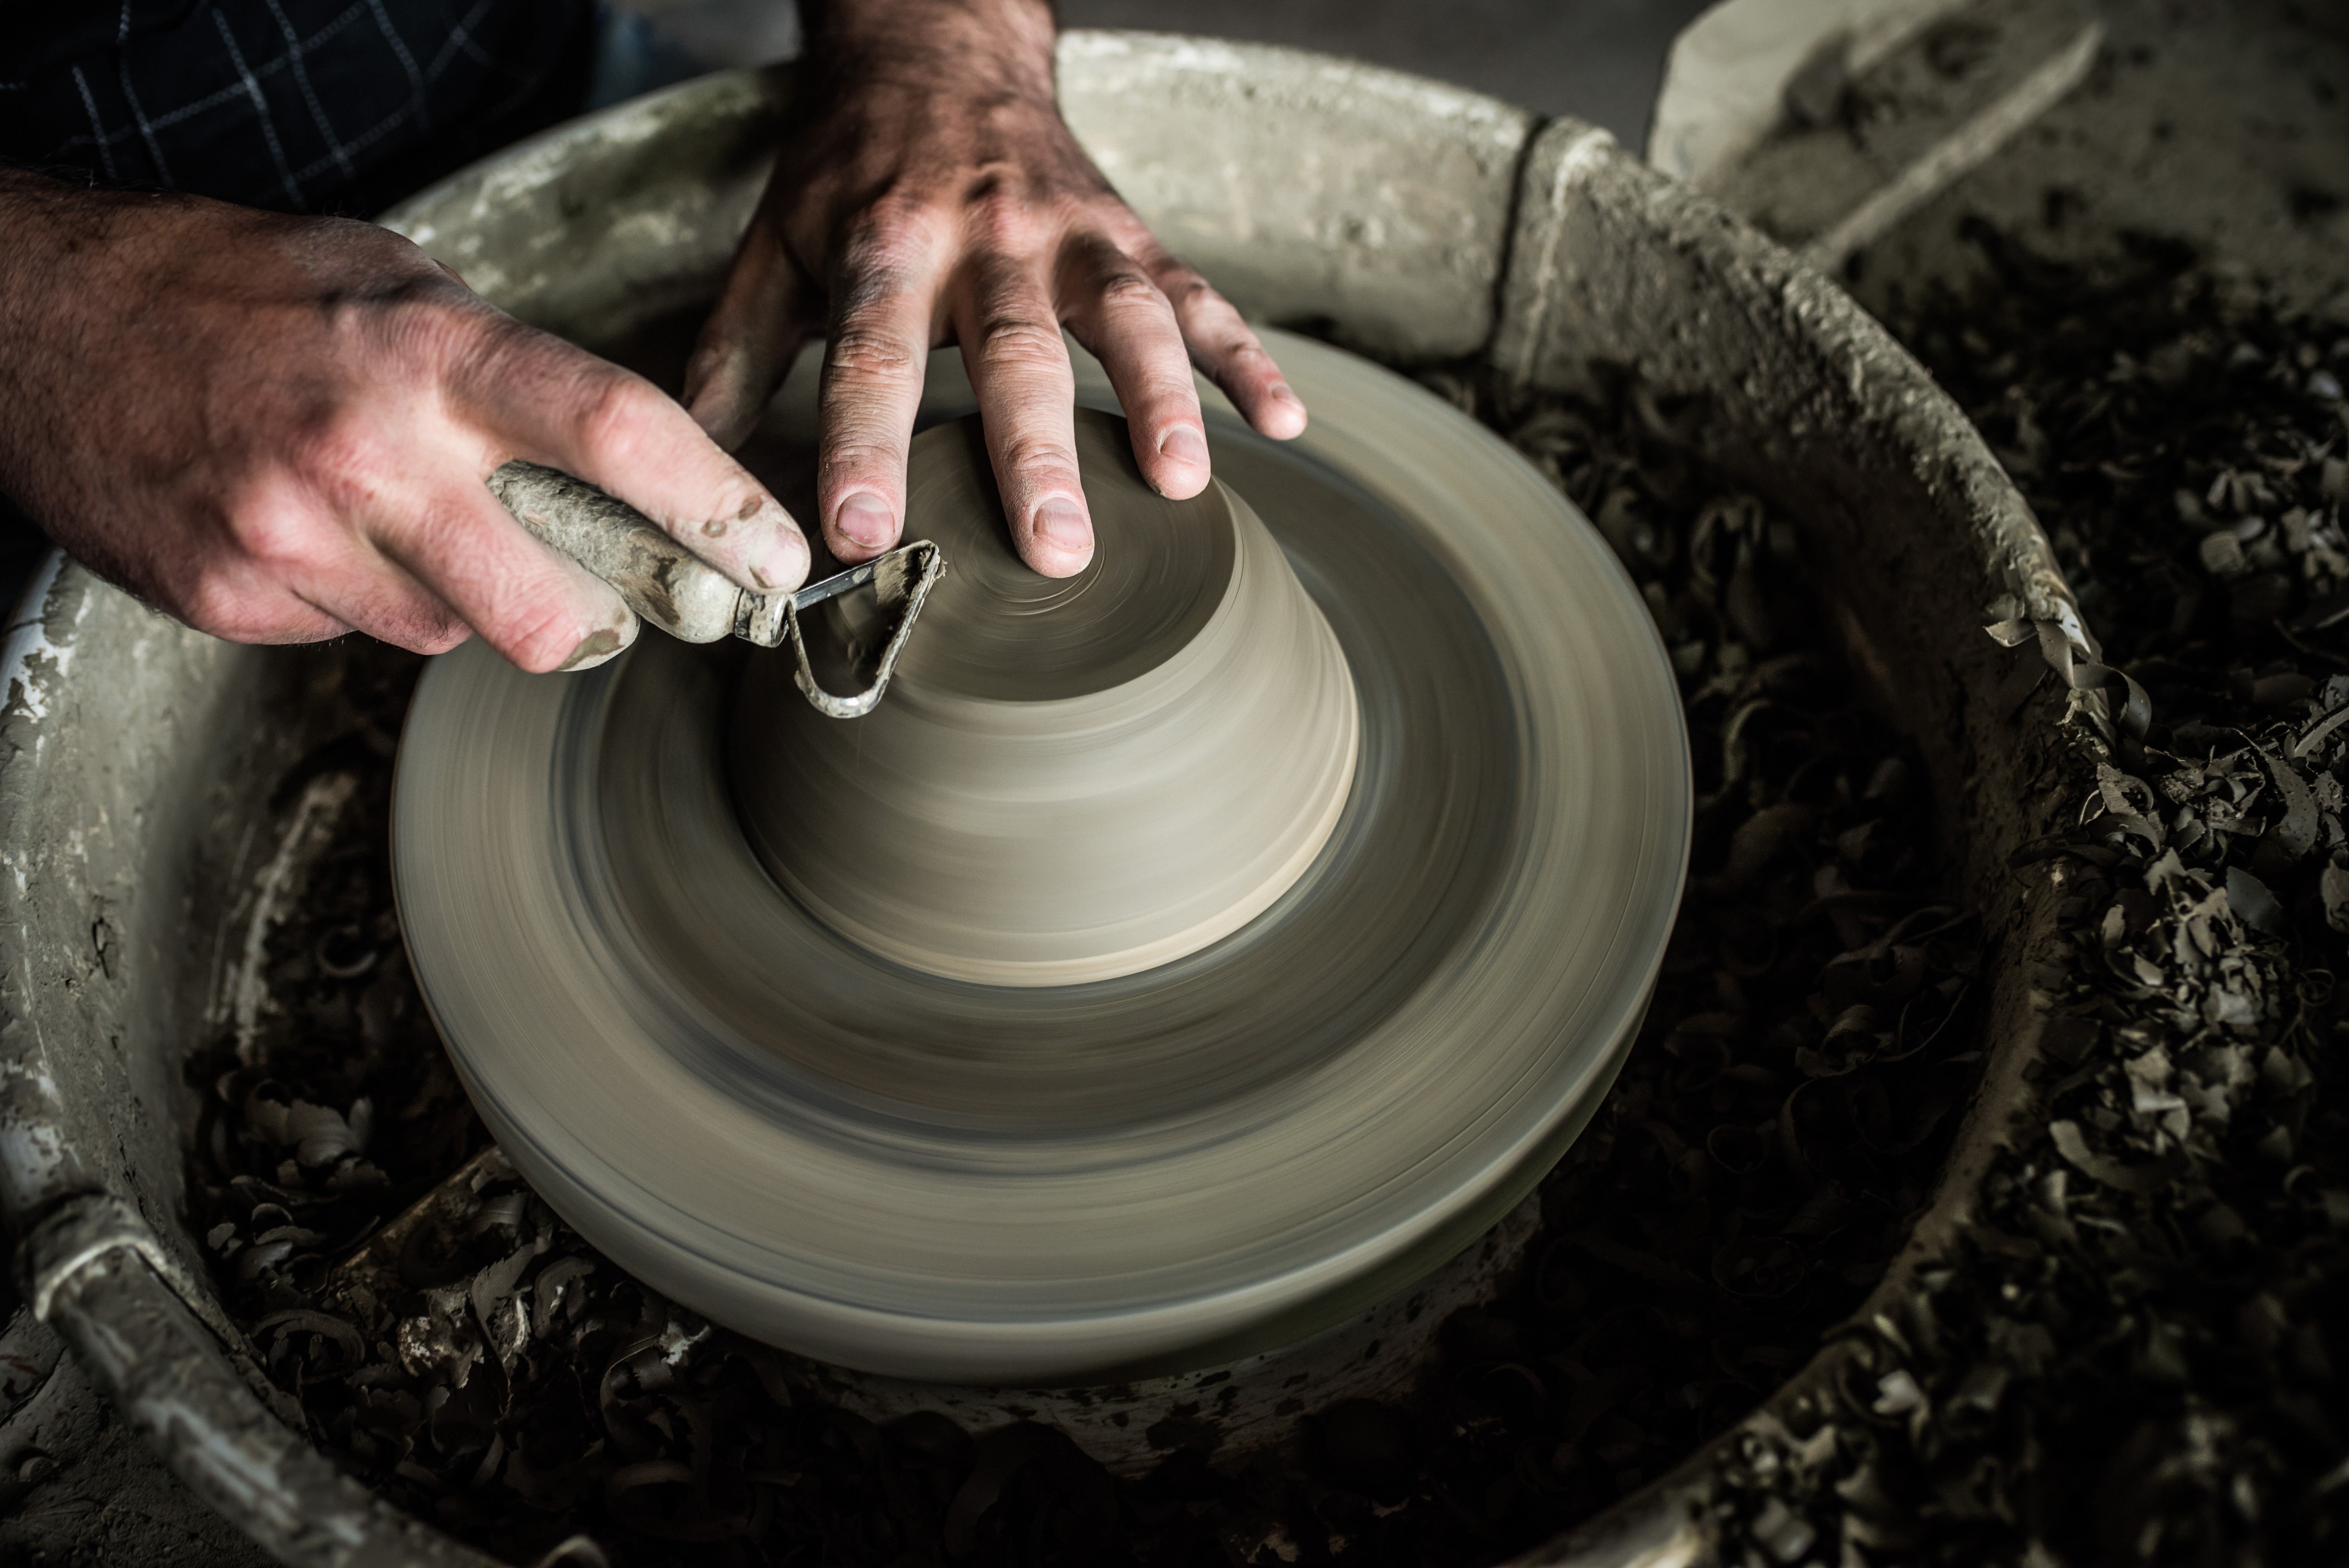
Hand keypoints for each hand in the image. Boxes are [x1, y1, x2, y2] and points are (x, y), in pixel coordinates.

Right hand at [0, 171, 807, 671]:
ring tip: (400, 514)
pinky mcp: (234, 595)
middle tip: (603, 592)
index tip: (777, 560)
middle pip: (555, 611)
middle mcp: (369, 455)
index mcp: (428, 356)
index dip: (718, 511)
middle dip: (598, 621)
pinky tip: (317, 528)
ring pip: (457, 634)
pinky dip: (364, 596)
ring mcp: (294, 536)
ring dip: (463, 597)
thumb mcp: (393, 284)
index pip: (618, 436)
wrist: (43, 317)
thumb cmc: (237, 290)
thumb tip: (621, 473)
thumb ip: (508, 376)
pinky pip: (359, 635)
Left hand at [682, 0, 1307, 578]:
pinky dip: (1244, 355)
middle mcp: (983, 234)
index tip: (860, 532)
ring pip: (1123, 317)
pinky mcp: (1127, 230)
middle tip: (1056, 550)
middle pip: (1013, 352)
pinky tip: (1282, 421)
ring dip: (1160, 400)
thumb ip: (734, 362)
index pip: (870, 357)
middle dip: (1035, 454)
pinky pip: (1196, 293)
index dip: (863, 445)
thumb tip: (689, 476)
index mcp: (883, 246)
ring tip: (1179, 485)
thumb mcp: (774, 250)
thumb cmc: (848, 174)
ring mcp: (1067, 231)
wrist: (934, 45)